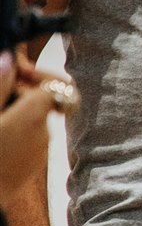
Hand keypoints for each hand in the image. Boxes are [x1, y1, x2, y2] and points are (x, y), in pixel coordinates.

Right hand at [0, 57, 55, 197]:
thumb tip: (8, 57)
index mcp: (33, 117)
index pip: (52, 87)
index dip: (35, 76)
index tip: (13, 72)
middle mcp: (44, 134)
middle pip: (40, 104)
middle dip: (18, 95)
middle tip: (0, 93)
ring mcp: (39, 154)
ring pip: (32, 122)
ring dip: (13, 115)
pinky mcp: (30, 169)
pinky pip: (26, 141)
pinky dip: (12, 133)